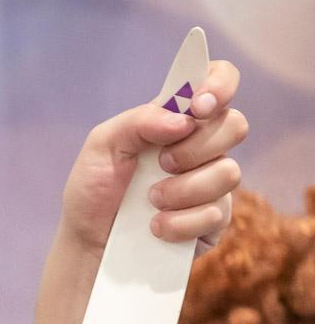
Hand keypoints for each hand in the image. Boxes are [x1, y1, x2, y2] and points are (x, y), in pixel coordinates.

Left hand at [58, 59, 246, 257]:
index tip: (198, 107)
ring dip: (183, 189)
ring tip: (151, 202)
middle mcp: (202, 147)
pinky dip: (180, 222)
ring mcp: (212, 184)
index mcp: (177, 120)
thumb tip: (183, 119)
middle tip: (161, 164)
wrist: (87, 241)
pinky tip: (156, 227)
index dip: (219, 85)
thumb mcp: (101, 146)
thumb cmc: (94, 189)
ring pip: (229, 173)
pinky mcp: (214, 220)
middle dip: (195, 147)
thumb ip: (138, 121)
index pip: (219, 82)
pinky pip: (217, 213)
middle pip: (235, 125)